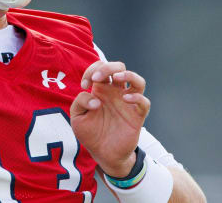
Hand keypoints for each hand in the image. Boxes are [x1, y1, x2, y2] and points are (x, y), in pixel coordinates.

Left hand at [70, 61, 149, 177]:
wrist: (102, 154)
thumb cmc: (90, 132)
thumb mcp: (77, 117)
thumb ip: (79, 102)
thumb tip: (96, 100)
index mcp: (101, 89)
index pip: (100, 67)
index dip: (91, 70)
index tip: (84, 85)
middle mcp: (116, 93)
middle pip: (119, 67)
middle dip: (108, 67)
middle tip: (96, 79)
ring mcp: (127, 103)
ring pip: (137, 80)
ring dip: (128, 74)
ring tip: (117, 77)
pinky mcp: (137, 116)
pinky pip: (144, 102)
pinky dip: (138, 97)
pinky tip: (126, 99)